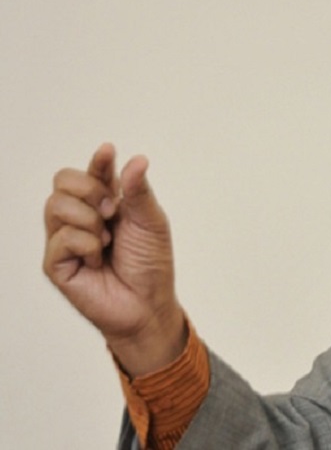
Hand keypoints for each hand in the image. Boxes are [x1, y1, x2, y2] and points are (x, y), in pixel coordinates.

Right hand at [43, 143, 185, 375]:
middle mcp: (80, 217)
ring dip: (90, 219)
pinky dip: (88, 244)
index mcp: (105, 203)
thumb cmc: (150, 264)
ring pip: (56, 204)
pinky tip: (99, 259)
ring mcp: (64, 239)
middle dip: (91, 189)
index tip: (108, 151)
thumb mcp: (152, 223)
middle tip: (113, 211)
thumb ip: (139, 192)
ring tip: (108, 239)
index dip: (98, 160)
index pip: (92, 172)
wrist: (148, 304)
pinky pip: (62, 236)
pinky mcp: (55, 262)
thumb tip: (137, 159)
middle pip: (63, 180)